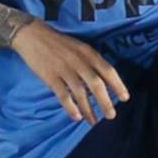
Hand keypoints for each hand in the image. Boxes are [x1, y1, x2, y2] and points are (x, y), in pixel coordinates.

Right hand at [10, 20, 129, 125]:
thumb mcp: (79, 47)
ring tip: (93, 121)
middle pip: (96, 84)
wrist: (32, 35)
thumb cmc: (58, 43)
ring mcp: (64, 69)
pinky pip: (63, 95)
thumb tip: (102, 83)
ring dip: (88, 109)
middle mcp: (79, 61)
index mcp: (88, 52)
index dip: (118, 85)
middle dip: (105, 102)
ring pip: (80, 92)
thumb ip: (91, 62)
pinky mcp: (50, 77)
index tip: (125, 98)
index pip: (108, 70)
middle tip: (111, 115)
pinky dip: (71, 107)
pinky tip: (76, 117)